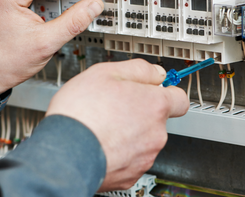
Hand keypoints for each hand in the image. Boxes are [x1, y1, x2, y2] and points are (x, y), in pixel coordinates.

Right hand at [46, 59, 188, 190]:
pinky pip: (130, 159)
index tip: (157, 91)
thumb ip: (138, 70)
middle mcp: (156, 133)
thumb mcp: (106, 72)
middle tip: (116, 107)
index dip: (167, 92)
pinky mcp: (131, 175)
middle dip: (141, 113)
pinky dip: (119, 152)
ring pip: (144, 140)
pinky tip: (100, 144)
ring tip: (103, 126)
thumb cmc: (81, 114)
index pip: (180, 99)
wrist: (64, 154)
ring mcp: (145, 156)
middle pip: (157, 120)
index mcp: (154, 105)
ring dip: (129, 133)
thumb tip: (156, 73)